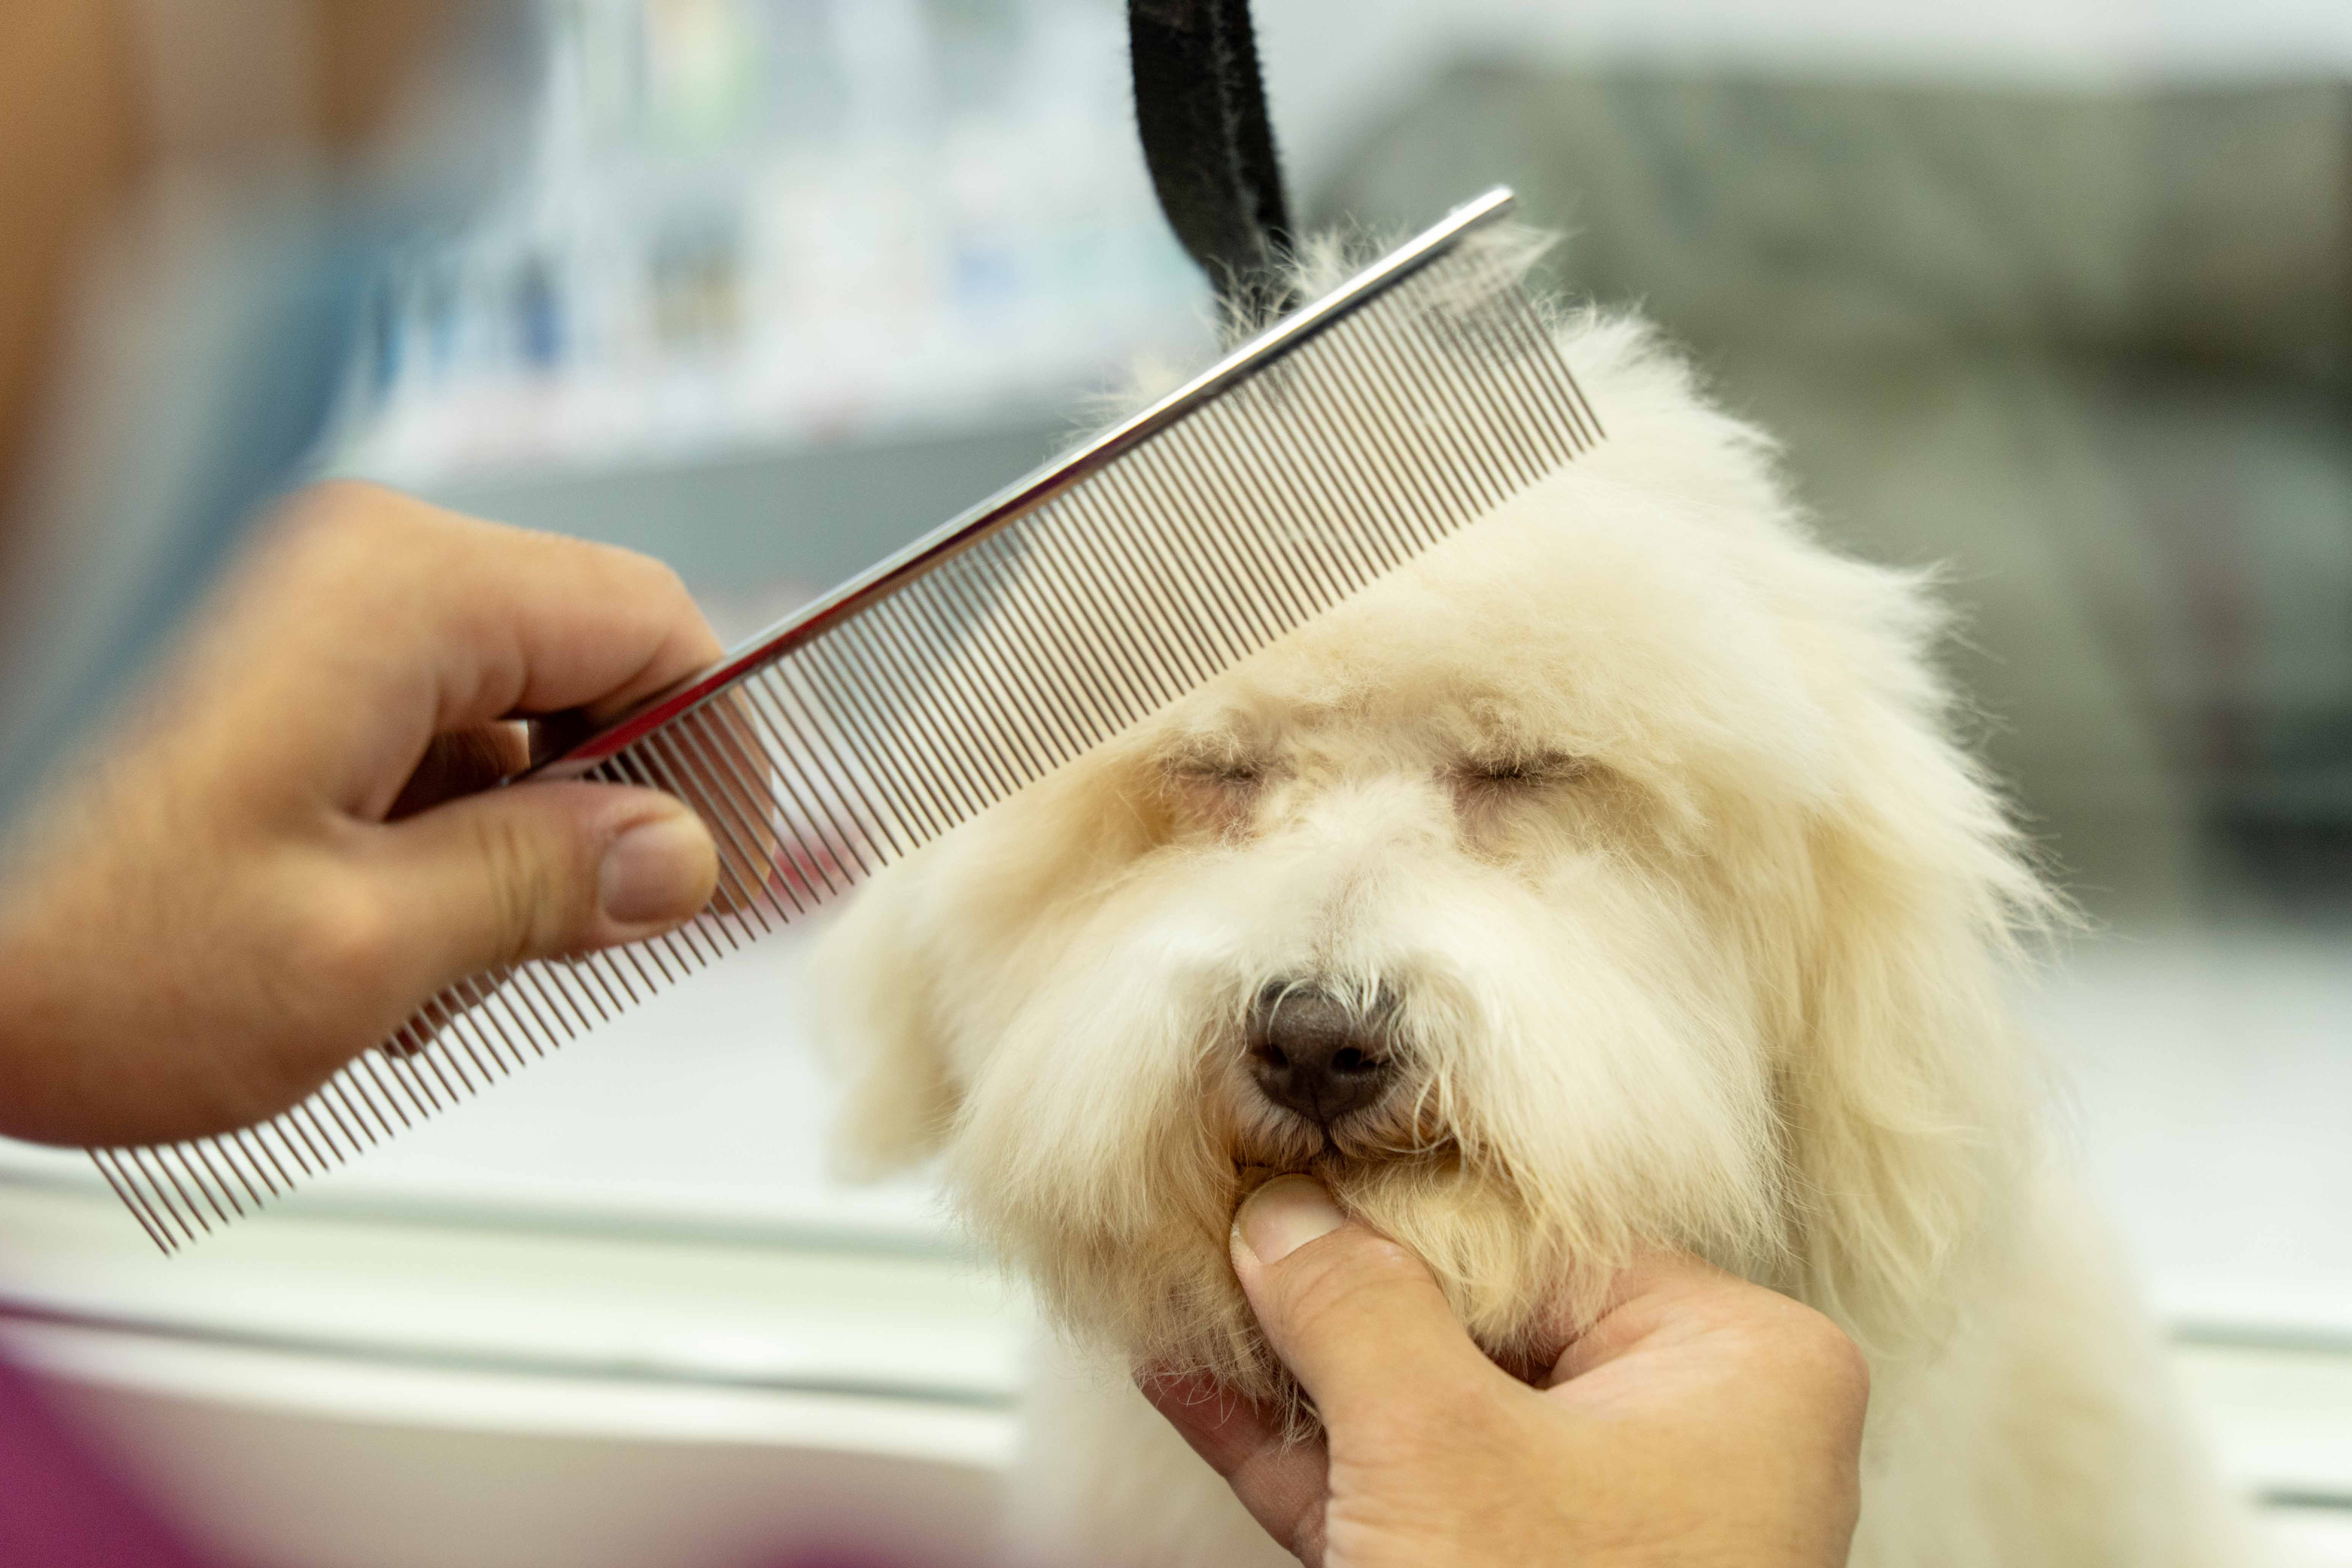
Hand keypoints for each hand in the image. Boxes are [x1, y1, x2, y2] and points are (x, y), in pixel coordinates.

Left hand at [0, 482, 721, 1146]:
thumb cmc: (41, 936)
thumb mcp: (346, 951)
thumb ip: (544, 888)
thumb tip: (678, 861)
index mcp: (391, 598)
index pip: (649, 625)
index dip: (718, 752)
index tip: (726, 869)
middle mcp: (335, 567)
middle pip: (561, 666)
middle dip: (587, 817)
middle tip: (560, 954)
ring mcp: (271, 605)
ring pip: (468, 706)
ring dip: (480, 839)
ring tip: (409, 973)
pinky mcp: (223, 655)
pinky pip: (374, 718)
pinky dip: (393, 825)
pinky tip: (339, 933)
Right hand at [1143, 1176, 1868, 1567]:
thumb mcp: (1438, 1451)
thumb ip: (1355, 1308)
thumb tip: (1287, 1217)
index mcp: (1737, 1364)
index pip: (1539, 1236)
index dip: (1394, 1210)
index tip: (1288, 1181)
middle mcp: (1689, 1432)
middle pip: (1477, 1320)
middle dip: (1332, 1297)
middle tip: (1224, 1236)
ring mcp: (1604, 1520)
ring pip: (1429, 1413)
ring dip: (1301, 1374)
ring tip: (1193, 1305)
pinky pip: (1408, 1494)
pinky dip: (1311, 1456)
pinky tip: (1205, 1395)